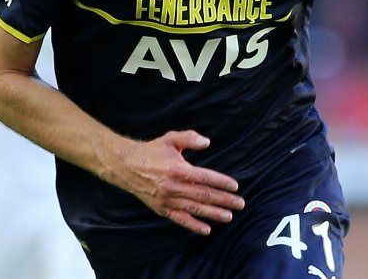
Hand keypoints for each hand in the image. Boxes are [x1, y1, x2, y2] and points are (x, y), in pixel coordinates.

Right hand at [108, 130, 245, 235]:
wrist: (126, 166)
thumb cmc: (152, 151)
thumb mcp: (170, 139)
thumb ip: (189, 138)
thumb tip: (207, 142)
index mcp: (177, 169)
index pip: (205, 177)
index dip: (221, 182)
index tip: (235, 186)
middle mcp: (173, 187)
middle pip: (204, 195)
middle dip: (224, 200)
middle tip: (240, 204)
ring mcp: (168, 200)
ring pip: (195, 209)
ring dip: (214, 214)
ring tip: (229, 217)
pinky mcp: (162, 209)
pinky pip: (180, 219)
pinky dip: (194, 225)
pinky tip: (207, 230)